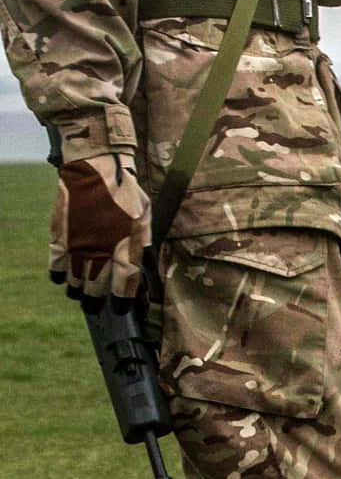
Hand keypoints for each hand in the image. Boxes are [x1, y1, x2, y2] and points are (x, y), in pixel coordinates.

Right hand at [49, 154, 150, 301]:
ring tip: (80, 295)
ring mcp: (78, 245)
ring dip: (78, 291)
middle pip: (96, 290)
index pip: (124, 286)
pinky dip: (58, 275)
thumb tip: (147, 265)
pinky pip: (55, 265)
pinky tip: (62, 278)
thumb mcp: (145, 217)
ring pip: (75, 281)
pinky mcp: (60, 236)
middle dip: (96, 302)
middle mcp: (101, 252)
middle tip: (95, 307)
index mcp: (125, 248)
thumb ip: (144, 244)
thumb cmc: (126, 192)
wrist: (96, 169)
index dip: (123, 302)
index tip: (121, 309)